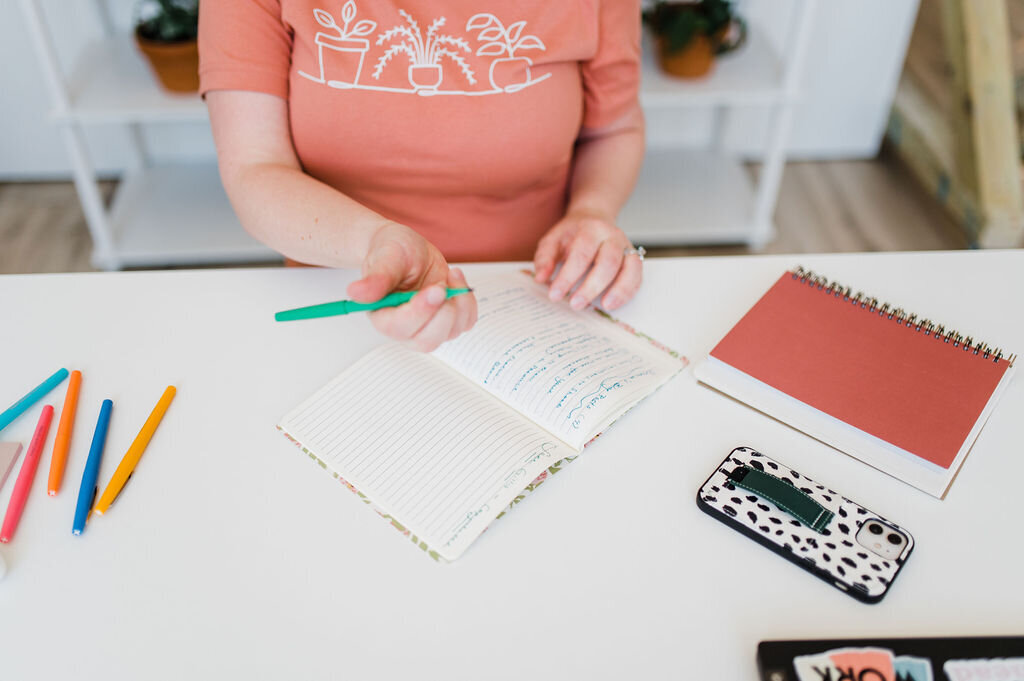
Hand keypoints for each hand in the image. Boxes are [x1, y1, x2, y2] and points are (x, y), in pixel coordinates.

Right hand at [347, 223, 476, 350]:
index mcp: (383, 316)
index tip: (435, 289)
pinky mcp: (446, 321)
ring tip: (449, 274)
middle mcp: (405, 328)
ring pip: (451, 332)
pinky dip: (467, 301)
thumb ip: (376, 277)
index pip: (399, 328)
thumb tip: (356, 292)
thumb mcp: (385, 257)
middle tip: (443, 285)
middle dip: (443, 314)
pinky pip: (466, 322)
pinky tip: (455, 279)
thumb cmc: (391, 252)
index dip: (420, 312)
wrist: (405, 250)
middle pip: (427, 340)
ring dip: (458, 304)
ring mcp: (428, 327)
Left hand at [533, 209, 641, 310]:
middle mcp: (612, 236)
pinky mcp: (634, 259)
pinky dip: (628, 292)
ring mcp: (626, 247)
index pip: (581, 254)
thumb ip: (545, 258)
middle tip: (575, 304)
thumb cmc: (572, 234)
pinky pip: (637, 276)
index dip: (568, 277)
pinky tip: (613, 303)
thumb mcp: (552, 240)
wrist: (594, 218)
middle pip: (607, 262)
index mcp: (591, 229)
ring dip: (618, 290)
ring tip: (604, 306)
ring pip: (629, 268)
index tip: (555, 295)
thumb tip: (541, 279)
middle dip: (591, 287)